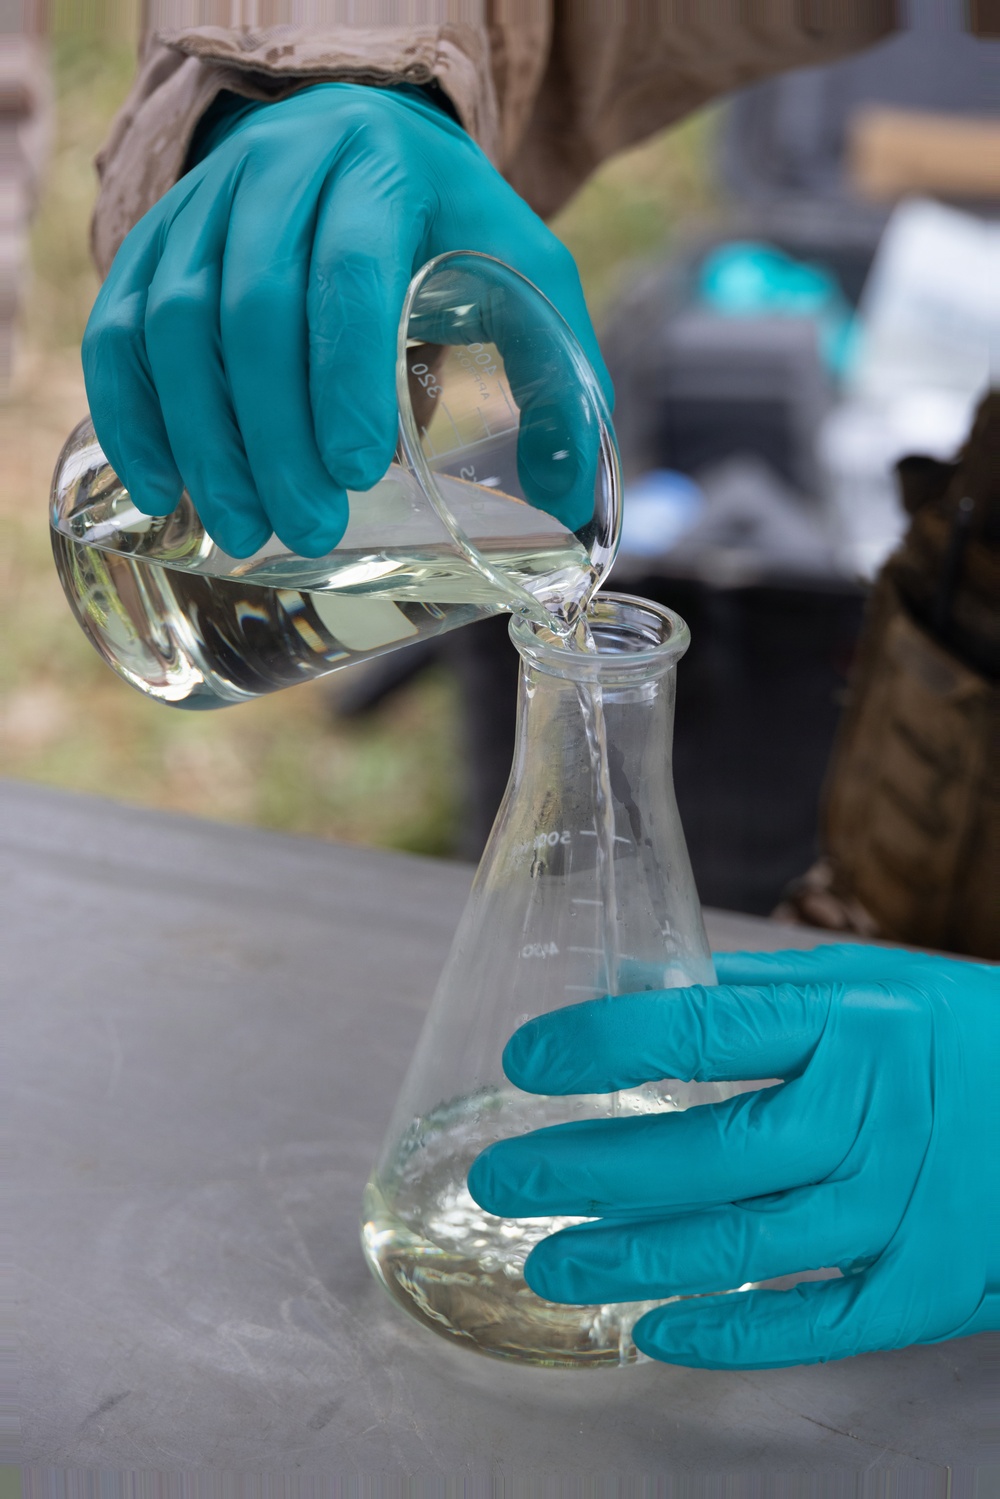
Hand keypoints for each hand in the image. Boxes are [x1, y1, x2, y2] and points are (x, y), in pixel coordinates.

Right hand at [82, 83, 609, 557]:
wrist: (360, 146)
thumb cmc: (452, 227)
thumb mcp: (528, 275)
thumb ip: (562, 375)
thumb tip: (567, 500)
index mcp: (379, 167)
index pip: (347, 272)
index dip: (341, 376)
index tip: (352, 472)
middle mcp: (276, 169)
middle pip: (250, 307)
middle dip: (274, 434)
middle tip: (305, 528)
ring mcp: (202, 204)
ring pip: (173, 322)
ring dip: (203, 439)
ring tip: (242, 529)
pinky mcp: (154, 244)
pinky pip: (118, 329)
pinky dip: (132, 414)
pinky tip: (162, 488)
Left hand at [468, 944, 998, 1368]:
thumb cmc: (959, 1037)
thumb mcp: (869, 985)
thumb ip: (748, 992)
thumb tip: (626, 981)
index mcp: (852, 1024)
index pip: (703, 1031)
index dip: (605, 1044)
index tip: (527, 1060)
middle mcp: (872, 1115)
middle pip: (709, 1152)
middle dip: (590, 1168)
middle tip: (503, 1178)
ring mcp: (903, 1210)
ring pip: (746, 1246)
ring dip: (633, 1261)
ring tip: (549, 1264)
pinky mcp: (928, 1286)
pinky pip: (816, 1324)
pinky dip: (731, 1333)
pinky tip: (655, 1331)